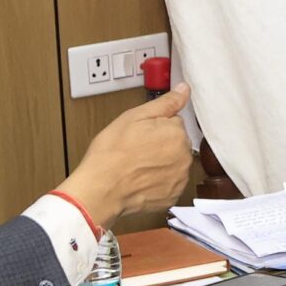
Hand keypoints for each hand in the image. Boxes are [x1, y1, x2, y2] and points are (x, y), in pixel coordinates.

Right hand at [61, 87, 193, 221]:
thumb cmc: (112, 154)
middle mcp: (184, 156)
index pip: (174, 123)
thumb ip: (165, 103)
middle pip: (176, 143)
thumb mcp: (134, 117)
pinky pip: (170, 183)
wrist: (100, 189)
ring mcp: (180, 178)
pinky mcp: (173, 196)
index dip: (155, 127)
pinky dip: (159, 181)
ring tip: (137, 166)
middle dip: (160, 144)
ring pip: (174, 163)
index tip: (141, 134)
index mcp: (177, 133)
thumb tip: (184, 89)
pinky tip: (141, 180)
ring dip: (161, 163)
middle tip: (136, 150)